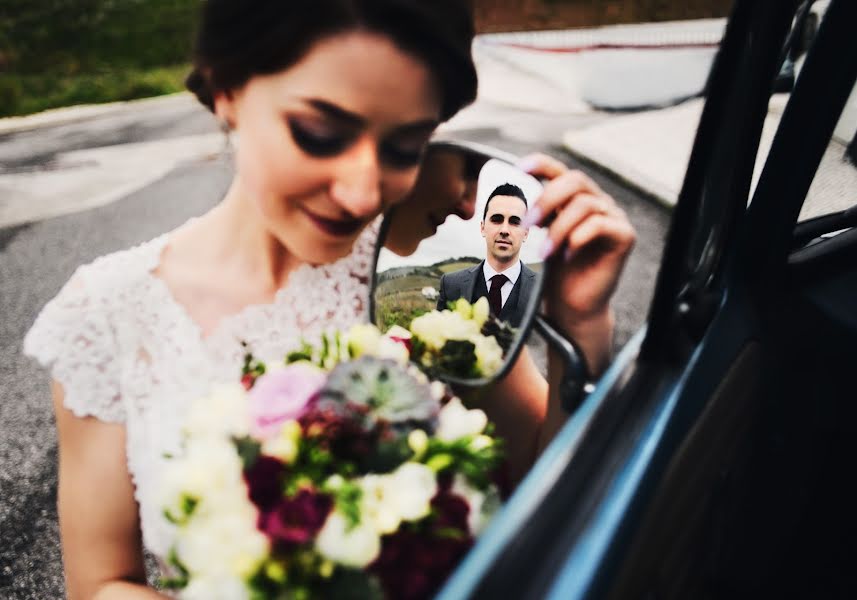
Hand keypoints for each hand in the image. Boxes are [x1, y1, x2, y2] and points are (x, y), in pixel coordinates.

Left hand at [520, 153, 635, 338]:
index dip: (541, 164)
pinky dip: (577, 238)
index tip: (519, 169)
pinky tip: (567, 255)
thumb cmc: (555, 272)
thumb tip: (515, 197)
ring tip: (544, 251)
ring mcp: (614, 217)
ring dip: (558, 228)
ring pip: (585, 204)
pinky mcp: (625, 235)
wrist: (572, 305)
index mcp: (576, 199)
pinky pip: (600, 224)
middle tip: (527, 224)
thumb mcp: (540, 237)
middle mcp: (598, 202)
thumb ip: (536, 214)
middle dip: (547, 199)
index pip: (561, 171)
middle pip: (575, 181)